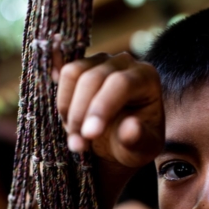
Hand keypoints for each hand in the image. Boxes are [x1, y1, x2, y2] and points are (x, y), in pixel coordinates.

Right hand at [55, 51, 163, 169]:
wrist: (121, 138)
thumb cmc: (135, 141)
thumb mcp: (143, 149)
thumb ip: (139, 139)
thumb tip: (130, 129)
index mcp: (146, 77)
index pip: (121, 83)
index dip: (102, 107)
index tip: (89, 134)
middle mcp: (124, 62)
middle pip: (93, 78)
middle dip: (80, 114)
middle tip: (78, 145)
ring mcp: (100, 60)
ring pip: (73, 73)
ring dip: (68, 108)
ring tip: (76, 136)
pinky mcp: (81, 65)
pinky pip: (64, 75)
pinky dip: (62, 101)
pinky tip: (68, 122)